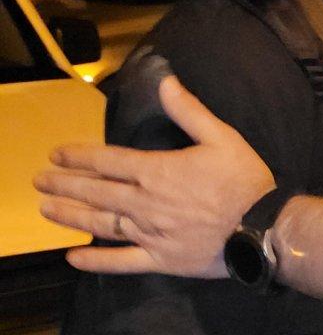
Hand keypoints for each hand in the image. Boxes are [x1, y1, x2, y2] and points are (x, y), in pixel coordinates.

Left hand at [34, 75, 275, 277]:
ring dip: (70, 215)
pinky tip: (73, 257)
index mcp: (157, 171)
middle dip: (65, 184)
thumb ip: (190, 111)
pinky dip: (95, 261)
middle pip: (96, 192)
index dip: (79, 156)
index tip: (56, 154)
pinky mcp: (158, 259)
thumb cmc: (243, 180)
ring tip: (46, 209)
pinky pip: (121, 261)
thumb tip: (166, 81)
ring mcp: (148, 233)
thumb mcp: (222, 137)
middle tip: (40, 181)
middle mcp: (144, 202)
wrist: (263, 227)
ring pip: (100, 224)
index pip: (108, 161)